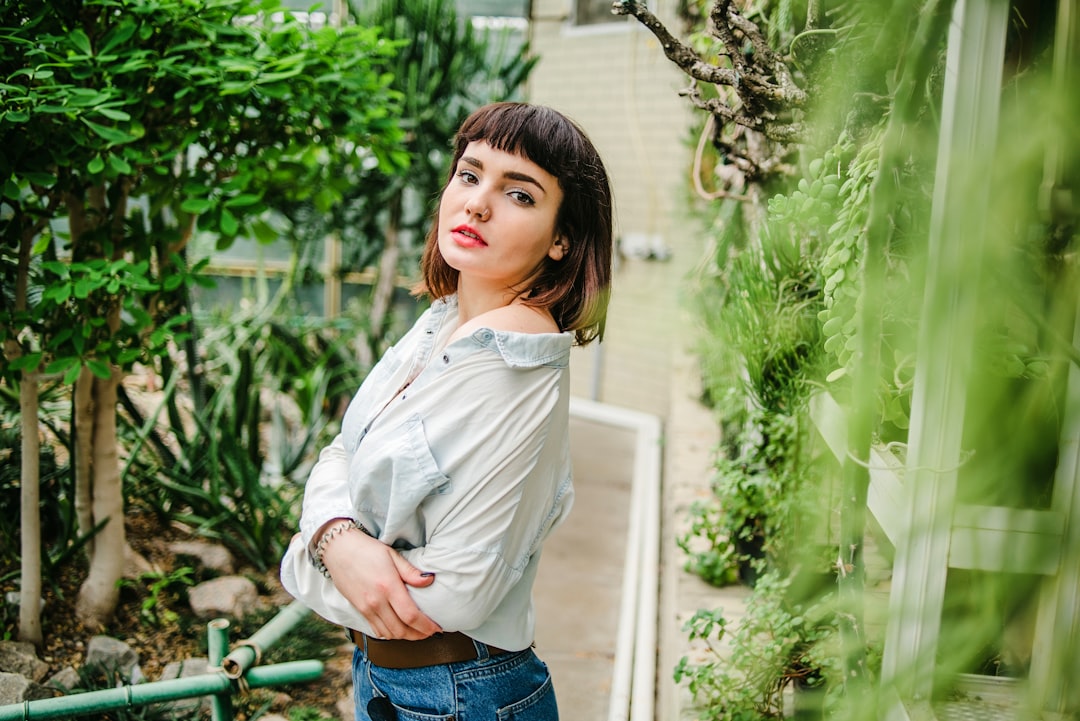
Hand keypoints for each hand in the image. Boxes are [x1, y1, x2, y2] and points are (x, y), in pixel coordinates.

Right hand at [320, 526, 441, 639]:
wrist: (339, 550)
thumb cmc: (367, 549)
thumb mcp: (392, 555)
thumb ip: (411, 571)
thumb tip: (430, 581)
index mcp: (388, 587)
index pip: (411, 616)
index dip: (426, 626)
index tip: (437, 628)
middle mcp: (376, 602)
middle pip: (401, 630)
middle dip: (418, 635)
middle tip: (430, 632)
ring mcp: (366, 608)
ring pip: (389, 634)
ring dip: (405, 636)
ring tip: (417, 631)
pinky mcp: (359, 610)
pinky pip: (376, 630)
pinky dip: (389, 634)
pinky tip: (398, 628)